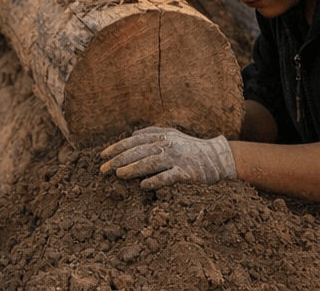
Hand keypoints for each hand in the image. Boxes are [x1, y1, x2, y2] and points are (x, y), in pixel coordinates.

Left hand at [99, 126, 235, 188]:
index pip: (133, 141)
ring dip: (132, 169)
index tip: (102, 156)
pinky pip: (168, 176)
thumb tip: (133, 135)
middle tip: (103, 170)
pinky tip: (143, 186)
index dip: (116, 148)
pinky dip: (155, 181)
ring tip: (118, 175)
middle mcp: (166, 145)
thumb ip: (152, 133)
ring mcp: (176, 158)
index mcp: (161, 136)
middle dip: (118, 161)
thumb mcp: (172, 134)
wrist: (217, 157)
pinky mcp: (186, 172)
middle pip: (137, 152)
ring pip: (149, 163)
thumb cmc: (191, 146)